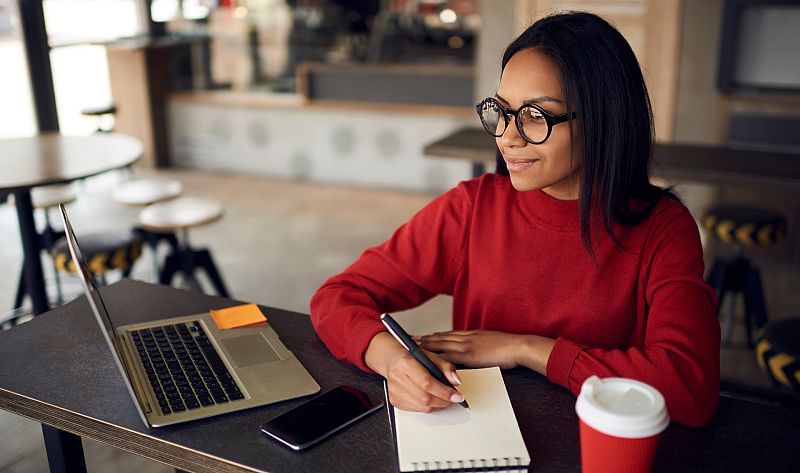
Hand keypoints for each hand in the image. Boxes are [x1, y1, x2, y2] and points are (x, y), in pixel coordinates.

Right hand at [365, 332, 464, 411]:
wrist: (392, 359)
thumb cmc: (411, 356)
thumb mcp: (430, 355)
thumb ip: (445, 366)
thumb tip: (456, 381)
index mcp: (405, 363)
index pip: (426, 382)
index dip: (444, 391)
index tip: (457, 395)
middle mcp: (397, 378)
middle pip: (424, 397)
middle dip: (443, 400)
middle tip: (454, 398)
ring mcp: (394, 391)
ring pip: (422, 406)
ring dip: (437, 405)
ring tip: (445, 398)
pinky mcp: (394, 400)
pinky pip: (416, 410)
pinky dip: (428, 407)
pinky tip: (432, 399)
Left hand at [416, 330, 554, 372]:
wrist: (518, 346)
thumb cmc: (509, 347)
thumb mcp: (490, 342)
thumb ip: (479, 345)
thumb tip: (473, 351)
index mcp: (471, 334)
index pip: (448, 334)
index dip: (434, 336)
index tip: (422, 336)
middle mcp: (466, 338)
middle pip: (440, 337)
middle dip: (424, 339)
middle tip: (408, 340)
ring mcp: (466, 345)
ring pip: (440, 344)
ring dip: (425, 346)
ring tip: (411, 347)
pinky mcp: (469, 355)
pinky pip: (448, 357)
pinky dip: (436, 358)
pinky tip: (427, 360)